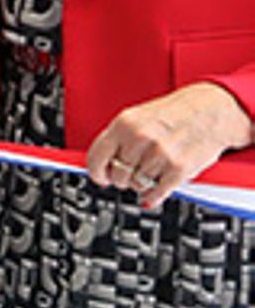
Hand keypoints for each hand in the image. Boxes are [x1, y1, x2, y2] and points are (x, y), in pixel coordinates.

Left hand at [84, 82, 252, 209]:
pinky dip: (152, 197)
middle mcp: (141, 138)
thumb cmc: (174, 113)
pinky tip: (152, 192)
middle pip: (117, 175)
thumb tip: (101, 164)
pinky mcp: (179, 170)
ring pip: (136, 185)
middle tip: (129, 174)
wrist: (211, 110)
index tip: (100, 178)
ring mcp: (160, 154)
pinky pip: (155, 193)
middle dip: (121, 178)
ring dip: (141, 184)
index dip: (96, 172)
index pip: (96, 157)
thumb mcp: (138, 117)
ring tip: (150, 172)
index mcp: (125, 124)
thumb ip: (118, 139)